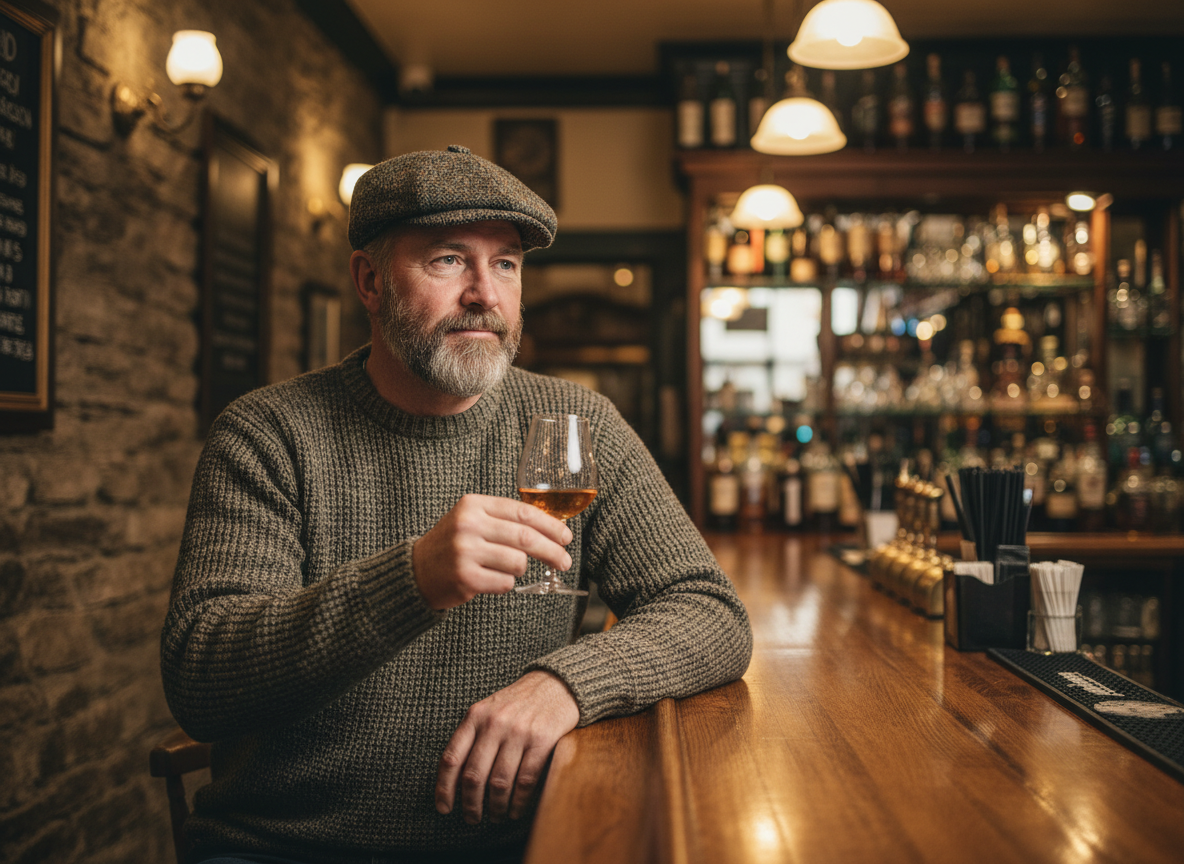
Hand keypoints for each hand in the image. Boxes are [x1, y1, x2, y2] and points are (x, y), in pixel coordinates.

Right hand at [413, 494, 572, 609]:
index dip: (550, 526)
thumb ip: (504, 518)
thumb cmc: (453, 544)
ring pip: (518, 562)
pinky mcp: (465, 577)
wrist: (416, 571)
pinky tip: (491, 579)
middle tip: (565, 561)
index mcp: (473, 505)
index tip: (566, 537)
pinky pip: (506, 583)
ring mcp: (466, 552)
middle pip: (526, 538)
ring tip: (507, 568)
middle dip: (552, 551)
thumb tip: (550, 527)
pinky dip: (506, 583)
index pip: (523, 512)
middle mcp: (468, 525)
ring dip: (521, 568)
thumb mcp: (472, 520)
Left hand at [436, 670, 579, 823]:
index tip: (444, 808)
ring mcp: (519, 732)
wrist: (555, 684)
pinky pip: (525, 780)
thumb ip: (472, 738)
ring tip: (495, 816)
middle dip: (471, 804)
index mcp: (476, 716)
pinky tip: (515, 810)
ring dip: (495, 807)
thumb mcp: (488, 711)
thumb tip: (456, 782)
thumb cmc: (518, 703)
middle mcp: (495, 723)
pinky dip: (518, 802)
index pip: (452, 758)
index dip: (444, 788)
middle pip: (474, 775)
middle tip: (472, 818)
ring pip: (499, 782)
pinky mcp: (542, 740)